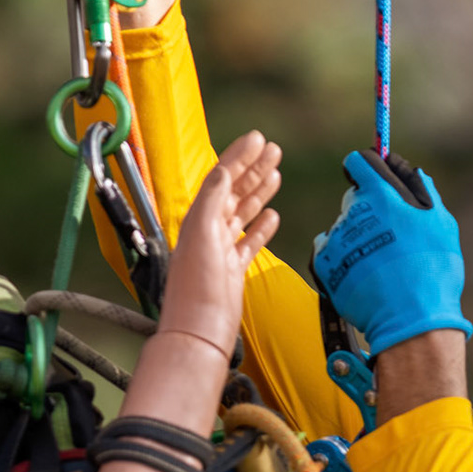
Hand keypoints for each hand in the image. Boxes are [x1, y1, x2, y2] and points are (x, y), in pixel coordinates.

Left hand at [158, 131, 281, 361]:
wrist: (199, 333)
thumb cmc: (196, 290)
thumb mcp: (201, 234)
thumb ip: (212, 199)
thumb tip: (225, 170)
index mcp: (198, 219)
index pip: (221, 178)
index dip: (239, 156)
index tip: (258, 138)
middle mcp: (208, 232)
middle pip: (234, 191)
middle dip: (253, 168)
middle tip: (273, 148)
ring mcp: (221, 251)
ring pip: (243, 212)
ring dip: (259, 191)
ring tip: (275, 172)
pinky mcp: (232, 271)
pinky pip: (248, 241)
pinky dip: (260, 227)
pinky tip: (272, 216)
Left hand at [312, 150, 472, 355]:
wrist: (410, 320)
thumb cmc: (432, 271)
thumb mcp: (440, 223)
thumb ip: (422, 191)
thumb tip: (412, 171)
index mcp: (381, 194)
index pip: (361, 162)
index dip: (368, 167)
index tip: (373, 177)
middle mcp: (353, 211)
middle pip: (355, 197)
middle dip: (369, 209)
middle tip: (391, 237)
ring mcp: (336, 238)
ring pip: (345, 227)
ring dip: (358, 238)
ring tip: (381, 265)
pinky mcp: (323, 263)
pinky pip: (329, 252)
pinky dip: (342, 260)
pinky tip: (363, 276)